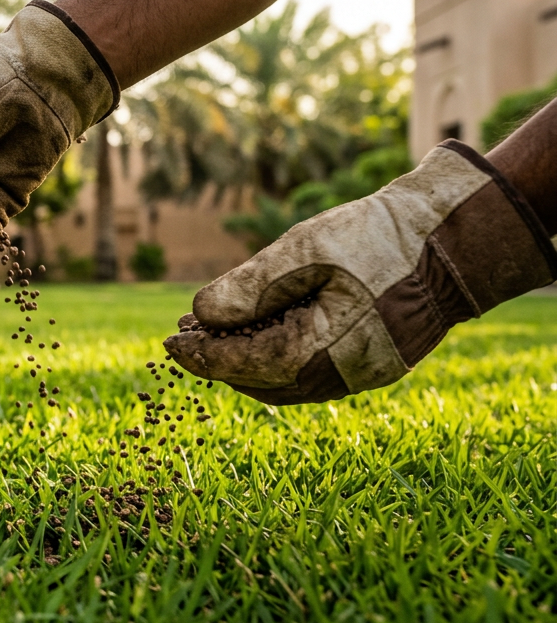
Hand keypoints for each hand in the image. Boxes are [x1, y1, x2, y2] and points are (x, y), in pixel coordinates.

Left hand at [163, 140, 556, 404]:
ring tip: (214, 331)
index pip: (240, 364)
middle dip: (217, 360)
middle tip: (184, 335)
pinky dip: (276, 358)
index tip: (169, 341)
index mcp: (318, 352)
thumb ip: (250, 286)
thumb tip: (202, 314)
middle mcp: (338, 377)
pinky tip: (260, 331)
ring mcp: (358, 376)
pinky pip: (309, 374)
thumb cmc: (379, 238)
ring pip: (283, 383)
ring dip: (244, 361)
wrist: (453, 241)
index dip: (200, 355)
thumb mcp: (305, 249)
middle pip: (257, 381)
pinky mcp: (370, 365)